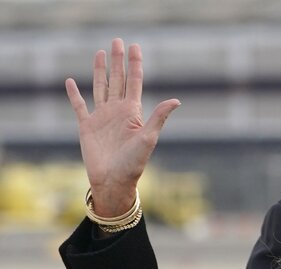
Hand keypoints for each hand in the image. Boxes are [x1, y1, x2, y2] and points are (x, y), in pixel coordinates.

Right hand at [65, 38, 179, 216]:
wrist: (113, 181)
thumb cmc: (134, 163)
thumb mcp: (148, 138)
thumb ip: (159, 117)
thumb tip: (176, 100)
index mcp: (133, 112)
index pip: (134, 81)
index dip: (135, 64)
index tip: (135, 46)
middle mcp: (117, 111)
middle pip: (117, 79)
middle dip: (118, 61)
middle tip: (117, 41)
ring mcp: (102, 117)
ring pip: (100, 87)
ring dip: (100, 71)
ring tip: (100, 53)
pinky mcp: (86, 126)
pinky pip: (79, 106)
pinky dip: (74, 94)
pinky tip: (70, 81)